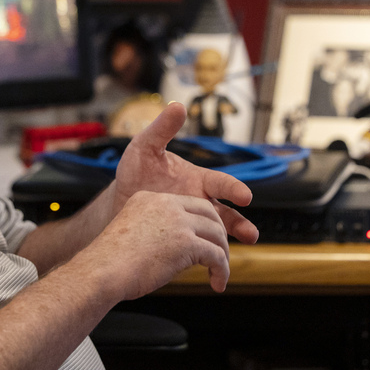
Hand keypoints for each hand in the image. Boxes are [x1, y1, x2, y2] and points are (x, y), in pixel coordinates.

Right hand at [80, 189, 236, 295]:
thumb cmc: (111, 263)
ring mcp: (178, 222)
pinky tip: (217, 283)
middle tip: (218, 256)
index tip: (206, 240)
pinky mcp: (187, 243)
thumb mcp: (132, 233)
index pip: (189, 203)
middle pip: (209, 213)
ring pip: (217, 234)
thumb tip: (176, 251)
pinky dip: (222, 271)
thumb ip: (154, 232)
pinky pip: (216, 256)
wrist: (102, 271)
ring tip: (219, 274)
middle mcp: (166, 204)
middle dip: (218, 236)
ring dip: (222, 255)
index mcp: (150, 199)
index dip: (203, 222)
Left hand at [111, 102, 258, 246]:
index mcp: (197, 179)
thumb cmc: (135, 172)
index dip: (232, 188)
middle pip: (226, 212)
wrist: (120, 201)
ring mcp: (194, 220)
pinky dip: (207, 254)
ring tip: (239, 253)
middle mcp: (200, 200)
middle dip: (239, 222)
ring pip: (218, 232)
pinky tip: (209, 264)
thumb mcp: (144, 148)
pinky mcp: (185, 238)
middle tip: (250, 233)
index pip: (220, 183)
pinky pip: (200, 247)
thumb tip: (177, 105)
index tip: (244, 195)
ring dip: (230, 241)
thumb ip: (161, 129)